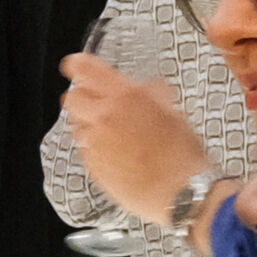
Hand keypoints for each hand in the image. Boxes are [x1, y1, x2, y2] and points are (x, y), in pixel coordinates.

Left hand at [61, 53, 210, 226]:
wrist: (180, 192)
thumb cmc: (183, 155)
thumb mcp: (174, 114)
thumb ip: (153, 97)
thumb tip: (147, 88)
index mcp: (126, 97)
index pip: (86, 69)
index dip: (77, 64)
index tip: (75, 65)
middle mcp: (105, 117)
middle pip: (72, 98)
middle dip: (81, 97)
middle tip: (94, 103)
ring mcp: (96, 142)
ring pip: (76, 124)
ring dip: (87, 124)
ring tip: (110, 132)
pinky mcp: (93, 165)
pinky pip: (84, 148)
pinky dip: (93, 146)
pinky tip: (114, 153)